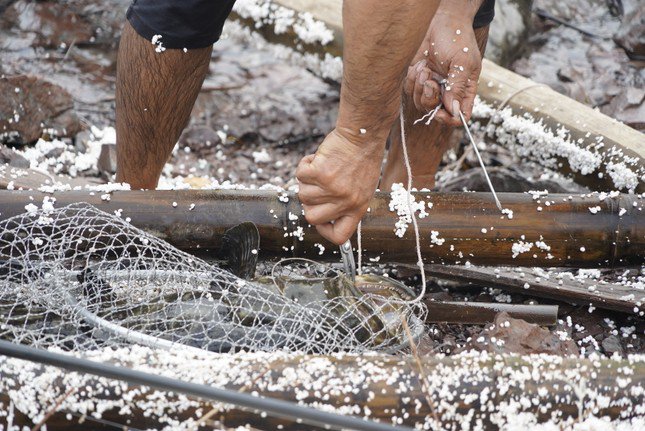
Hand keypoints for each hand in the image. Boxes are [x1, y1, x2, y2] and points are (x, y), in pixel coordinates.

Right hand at [296, 128, 383, 244]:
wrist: (363, 135)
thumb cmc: (362, 158)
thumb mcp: (362, 188)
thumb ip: (345, 203)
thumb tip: (322, 214)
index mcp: (358, 208)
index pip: (339, 236)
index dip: (325, 230)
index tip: (321, 220)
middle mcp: (345, 202)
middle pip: (311, 218)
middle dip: (309, 203)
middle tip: (317, 187)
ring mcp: (332, 188)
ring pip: (303, 194)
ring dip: (307, 180)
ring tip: (322, 167)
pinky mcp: (321, 173)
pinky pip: (300, 175)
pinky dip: (305, 164)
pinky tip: (318, 158)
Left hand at [404, 11, 483, 125]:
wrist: (441, 20)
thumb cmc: (457, 38)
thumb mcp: (463, 62)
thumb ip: (458, 87)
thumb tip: (453, 111)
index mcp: (464, 91)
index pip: (459, 117)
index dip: (449, 119)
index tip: (439, 111)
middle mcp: (447, 92)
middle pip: (436, 112)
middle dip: (429, 99)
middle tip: (429, 80)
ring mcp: (431, 86)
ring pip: (420, 103)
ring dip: (419, 86)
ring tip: (425, 68)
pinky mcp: (417, 79)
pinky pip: (409, 90)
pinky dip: (412, 79)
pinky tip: (420, 64)